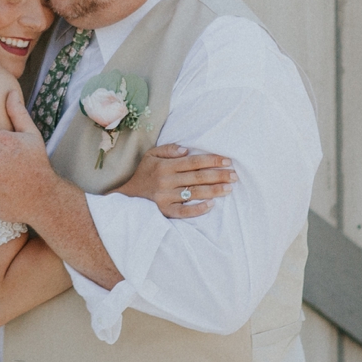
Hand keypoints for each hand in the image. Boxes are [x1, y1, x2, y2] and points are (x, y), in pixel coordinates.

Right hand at [114, 143, 235, 217]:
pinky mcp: (165, 211)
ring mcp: (166, 197)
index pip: (194, 162)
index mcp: (165, 166)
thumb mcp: (151, 155)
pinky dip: (197, 210)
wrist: (127, 195)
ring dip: (213, 191)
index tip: (227, 161)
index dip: (212, 161)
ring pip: (194, 193)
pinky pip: (183, 212)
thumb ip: (169, 149)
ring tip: (229, 188)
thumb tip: (187, 149)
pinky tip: (211, 205)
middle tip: (234, 175)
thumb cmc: (144, 173)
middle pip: (198, 177)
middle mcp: (166, 181)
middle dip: (218, 175)